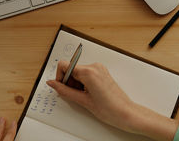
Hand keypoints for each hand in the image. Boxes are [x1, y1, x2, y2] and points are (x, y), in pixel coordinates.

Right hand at [46, 61, 177, 140]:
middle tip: (76, 96)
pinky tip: (89, 94)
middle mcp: (94, 66)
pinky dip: (83, 83)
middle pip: (71, 69)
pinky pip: (86, 74)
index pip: (64, 65)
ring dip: (76, 84)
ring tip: (85, 97)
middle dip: (69, 82)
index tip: (61, 87)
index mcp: (89, 71)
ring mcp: (99, 69)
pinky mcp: (102, 72)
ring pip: (78, 72)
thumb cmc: (110, 109)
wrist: (126, 113)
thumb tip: (53, 84)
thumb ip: (64, 91)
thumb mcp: (83, 101)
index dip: (60, 77)